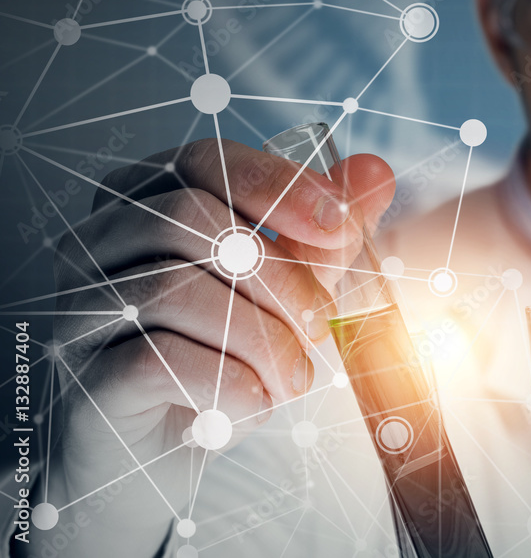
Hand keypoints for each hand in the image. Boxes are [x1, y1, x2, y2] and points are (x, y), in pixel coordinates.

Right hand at [41, 138, 393, 556]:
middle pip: (188, 216)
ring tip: (294, 377)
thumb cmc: (221, 349)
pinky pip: (155, 359)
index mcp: (146, 199)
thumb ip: (323, 232)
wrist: (162, 446)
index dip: (280, 186)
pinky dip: (228, 384)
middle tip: (320, 324)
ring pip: (173, 288)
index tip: (342, 227)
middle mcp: (98, 240)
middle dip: (279, 273)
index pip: (206, 160)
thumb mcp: (284, 286)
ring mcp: (79, 306)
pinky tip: (254, 402)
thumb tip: (376, 171)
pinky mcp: (83, 374)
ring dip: (262, 339)